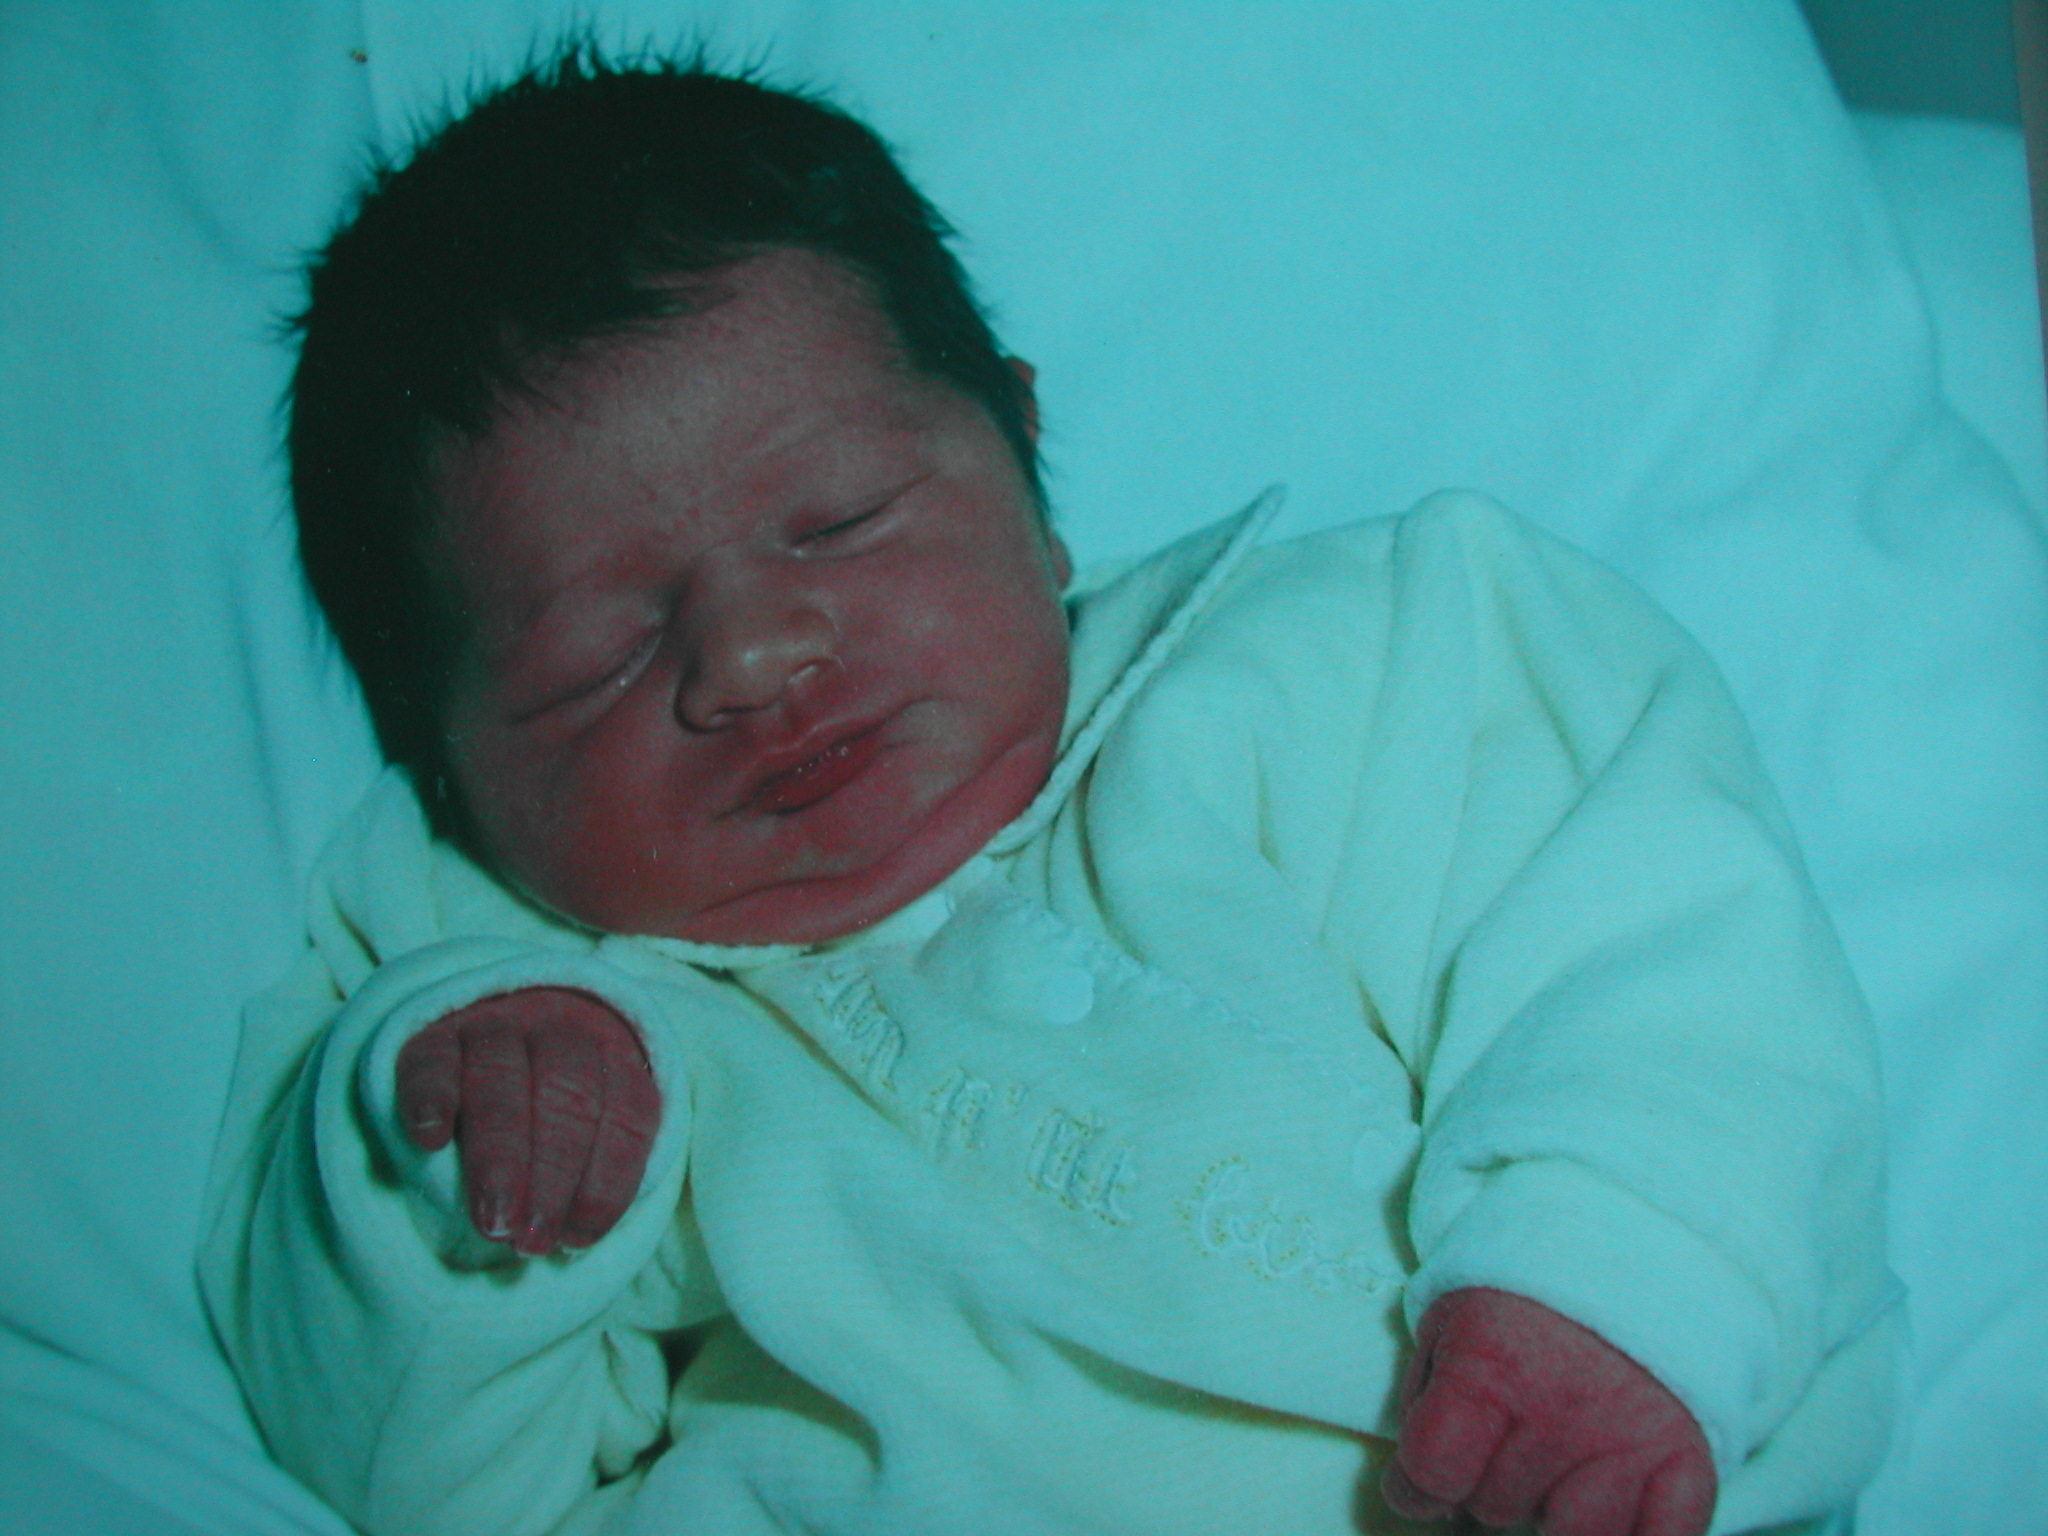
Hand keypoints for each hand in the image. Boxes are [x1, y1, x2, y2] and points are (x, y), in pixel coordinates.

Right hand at [396, 987, 660, 1255]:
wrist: (503, 1041)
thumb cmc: (551, 1114)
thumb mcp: (591, 1138)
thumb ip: (589, 1178)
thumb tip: (570, 1240)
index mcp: (615, 1056)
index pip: (625, 1113)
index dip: (606, 1182)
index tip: (577, 1239)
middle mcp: (559, 1033)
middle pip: (566, 1094)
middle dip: (552, 1173)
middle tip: (532, 1238)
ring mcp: (495, 1030)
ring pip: (501, 1080)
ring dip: (499, 1155)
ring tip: (493, 1220)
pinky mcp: (433, 1038)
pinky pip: (432, 1061)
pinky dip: (432, 1099)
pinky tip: (431, 1141)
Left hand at [1382, 1288, 1715, 1535]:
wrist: (1630, 1240)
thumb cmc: (1526, 1285)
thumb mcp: (1450, 1315)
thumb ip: (1424, 1398)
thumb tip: (1419, 1484)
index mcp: (1490, 1365)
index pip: (1432, 1473)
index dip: (1414, 1487)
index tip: (1420, 1483)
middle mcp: (1559, 1409)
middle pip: (1493, 1508)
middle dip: (1483, 1486)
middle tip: (1502, 1442)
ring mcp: (1628, 1438)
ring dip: (1553, 1514)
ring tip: (1551, 1466)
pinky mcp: (1685, 1456)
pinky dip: (1635, 1535)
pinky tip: (1608, 1501)